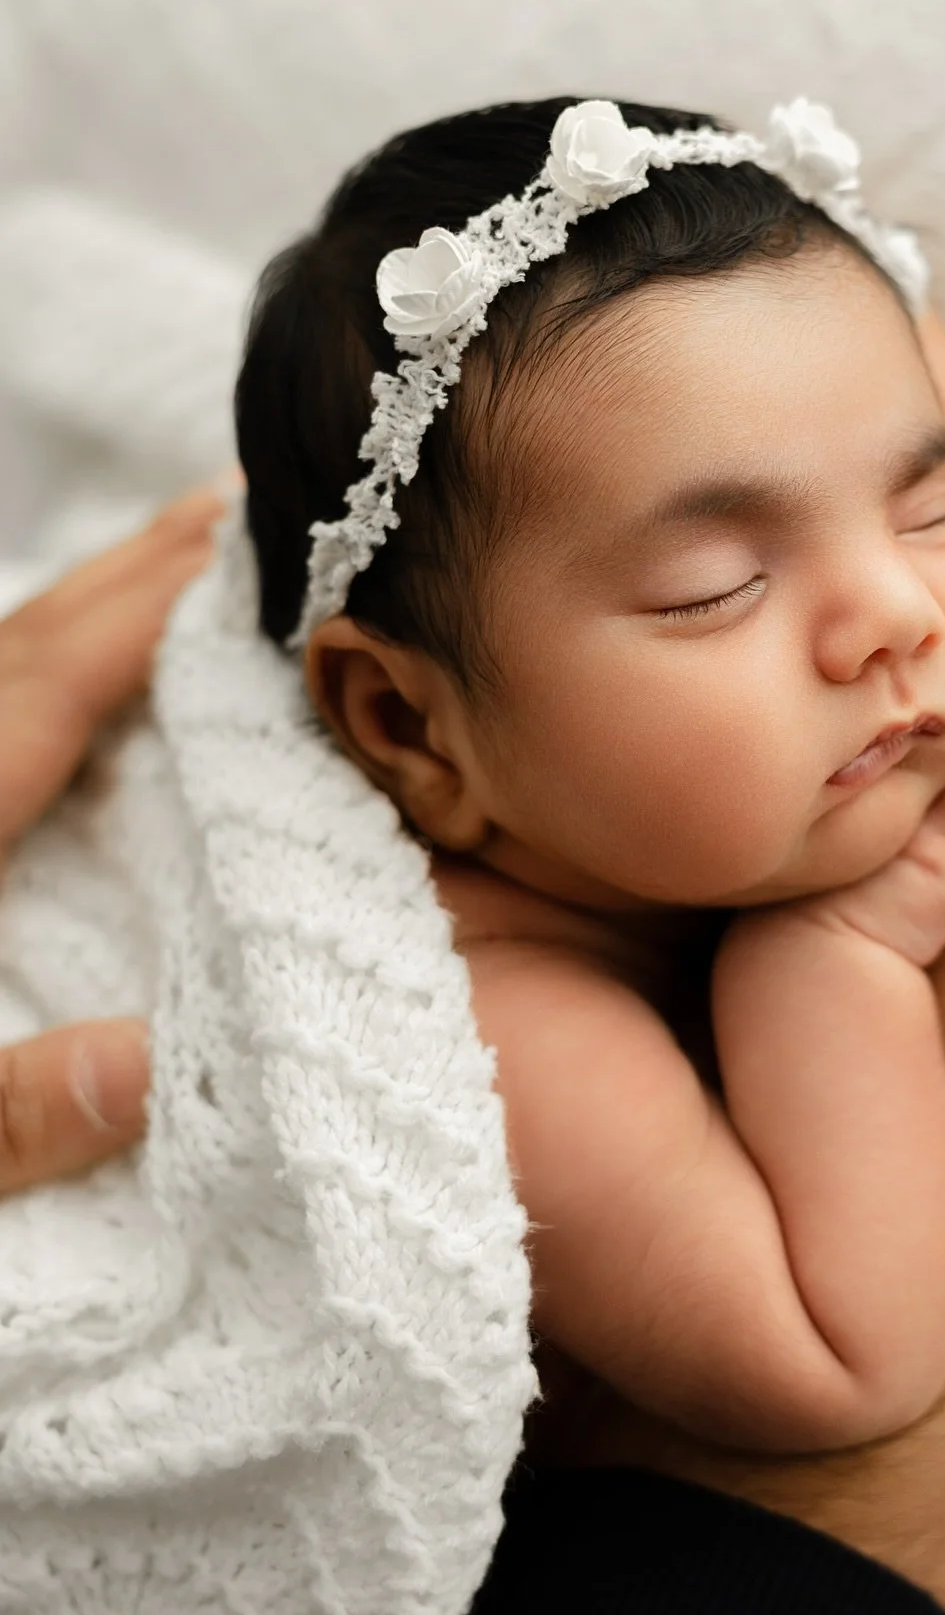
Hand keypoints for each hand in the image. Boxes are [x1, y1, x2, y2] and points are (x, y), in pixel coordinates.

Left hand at [0, 486, 224, 1193]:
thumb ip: (0, 1114)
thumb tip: (150, 1070)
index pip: (41, 692)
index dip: (148, 612)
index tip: (248, 549)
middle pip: (24, 644)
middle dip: (139, 567)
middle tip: (241, 502)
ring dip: (95, 599)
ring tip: (185, 552)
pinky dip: (41, 658)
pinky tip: (71, 663)